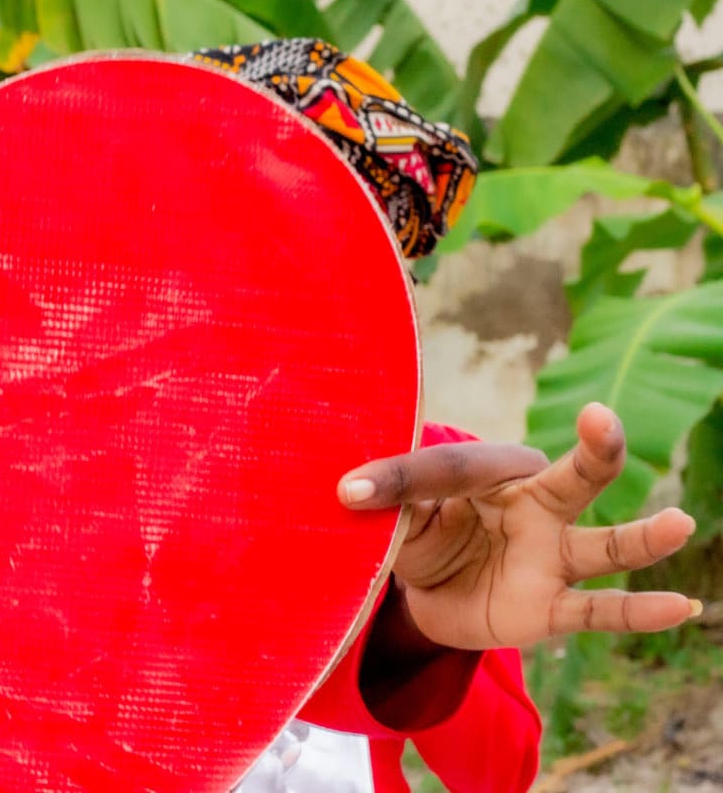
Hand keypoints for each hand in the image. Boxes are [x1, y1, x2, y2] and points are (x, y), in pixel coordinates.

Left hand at [341, 403, 698, 651]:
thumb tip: (349, 490)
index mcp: (489, 473)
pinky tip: (681, 605)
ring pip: (602, 544)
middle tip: (601, 419)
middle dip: (593, 449)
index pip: (452, 467)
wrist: (428, 593)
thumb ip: (387, 498)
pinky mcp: (550, 607)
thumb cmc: (418, 530)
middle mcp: (533, 508)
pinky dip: (637, 611)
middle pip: (570, 477)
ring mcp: (549, 557)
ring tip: (679, 522)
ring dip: (640, 538)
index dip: (398, 477)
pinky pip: (598, 610)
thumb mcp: (395, 512)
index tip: (350, 489)